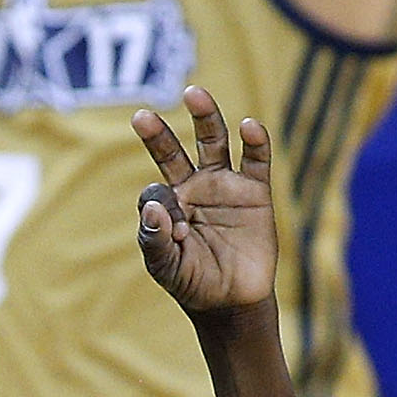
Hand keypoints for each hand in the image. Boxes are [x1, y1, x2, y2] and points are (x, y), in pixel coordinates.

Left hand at [133, 87, 279, 318]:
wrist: (233, 303)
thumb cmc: (193, 284)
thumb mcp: (165, 268)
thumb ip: (154, 239)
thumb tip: (154, 204)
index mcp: (168, 205)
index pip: (154, 191)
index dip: (161, 210)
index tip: (175, 234)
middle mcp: (193, 188)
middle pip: (174, 151)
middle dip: (159, 135)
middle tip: (141, 117)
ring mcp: (224, 186)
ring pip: (213, 142)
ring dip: (205, 118)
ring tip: (193, 94)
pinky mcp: (254, 192)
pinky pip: (255, 161)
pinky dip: (255, 142)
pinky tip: (248, 126)